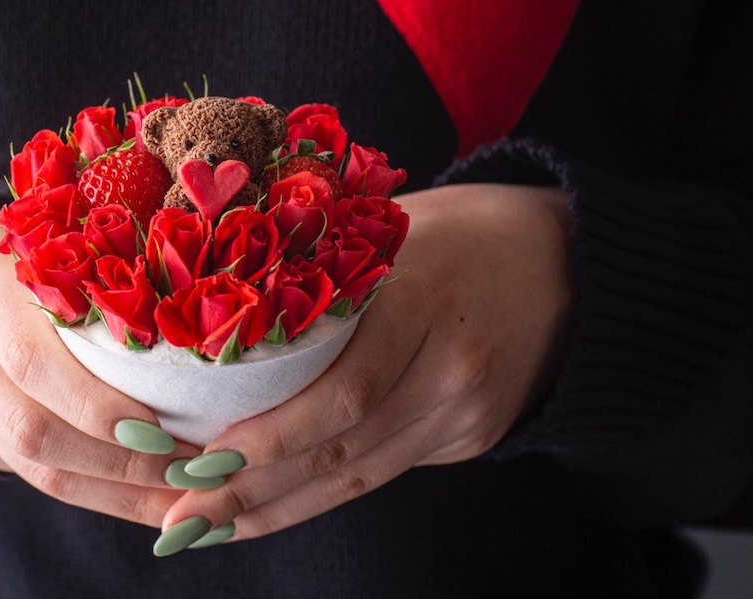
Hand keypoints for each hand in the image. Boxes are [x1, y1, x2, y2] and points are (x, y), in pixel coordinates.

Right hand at [0, 226, 199, 525]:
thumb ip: (114, 294)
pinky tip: (146, 499)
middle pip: (32, 425)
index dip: (101, 407)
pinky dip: (96, 493)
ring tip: (178, 496)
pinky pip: (30, 476)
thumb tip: (212, 362)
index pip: (36, 361)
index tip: (171, 432)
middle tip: (188, 471)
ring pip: (32, 465)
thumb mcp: (74, 254)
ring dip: (113, 490)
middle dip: (119, 460)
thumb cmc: (47, 257)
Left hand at [157, 184, 572, 544]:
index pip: (343, 390)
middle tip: (184, 518)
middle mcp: (453, 368)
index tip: (200, 461)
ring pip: (364, 477)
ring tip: (213, 525)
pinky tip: (274, 503)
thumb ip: (320, 272)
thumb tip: (218, 321)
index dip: (270, 439)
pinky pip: (388, 470)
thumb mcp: (390, 227)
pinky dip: (326, 491)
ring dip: (283, 507)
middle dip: (257, 491)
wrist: (568, 260)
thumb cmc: (459, 229)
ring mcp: (470, 411)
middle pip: (346, 449)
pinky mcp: (476, 436)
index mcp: (425, 300)